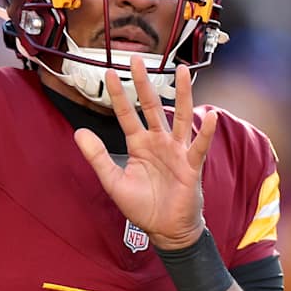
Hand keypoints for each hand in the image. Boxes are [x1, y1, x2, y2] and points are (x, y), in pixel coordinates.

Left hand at [74, 60, 217, 248]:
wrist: (166, 230)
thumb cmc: (143, 207)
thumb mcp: (113, 182)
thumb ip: (97, 157)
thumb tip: (79, 132)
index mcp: (140, 144)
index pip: (127, 114)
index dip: (118, 95)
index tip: (109, 74)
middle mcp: (159, 142)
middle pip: (152, 106)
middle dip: (145, 83)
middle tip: (138, 60)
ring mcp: (177, 151)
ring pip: (181, 116)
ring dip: (182, 94)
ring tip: (182, 71)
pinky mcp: (191, 165)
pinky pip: (199, 146)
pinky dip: (205, 132)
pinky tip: (210, 116)